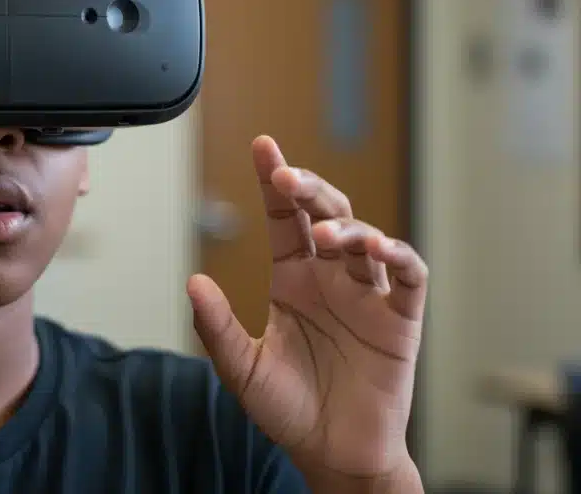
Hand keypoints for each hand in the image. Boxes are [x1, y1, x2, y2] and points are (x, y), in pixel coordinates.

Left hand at [188, 136, 426, 482]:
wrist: (332, 454)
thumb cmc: (288, 409)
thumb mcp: (241, 369)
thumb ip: (217, 327)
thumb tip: (193, 282)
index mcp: (292, 280)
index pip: (284, 219)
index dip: (274, 183)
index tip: (261, 145)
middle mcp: (330, 280)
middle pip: (326, 215)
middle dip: (308, 189)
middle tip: (286, 176)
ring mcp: (367, 296)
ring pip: (365, 239)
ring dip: (347, 228)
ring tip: (324, 235)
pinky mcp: (400, 320)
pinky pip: (407, 277)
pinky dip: (397, 256)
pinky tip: (376, 251)